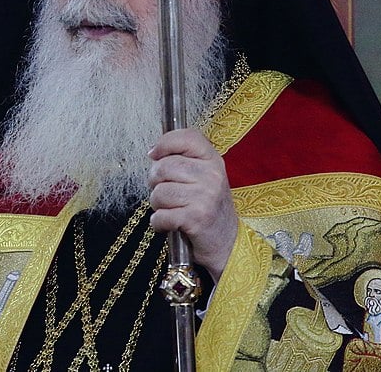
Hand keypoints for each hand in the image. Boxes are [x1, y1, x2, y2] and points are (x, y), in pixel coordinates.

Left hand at [147, 128, 238, 281]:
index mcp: (213, 160)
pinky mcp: (196, 218)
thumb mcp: (203, 178)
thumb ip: (183, 161)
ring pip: (158, 192)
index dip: (164, 143)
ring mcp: (205, 196)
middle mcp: (212, 175)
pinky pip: (160, 215)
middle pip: (163, 167)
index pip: (187, 137)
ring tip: (172, 210)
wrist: (228, 243)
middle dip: (155, 182)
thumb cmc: (207, 207)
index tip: (154, 155)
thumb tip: (152, 153)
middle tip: (167, 194)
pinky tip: (169, 225)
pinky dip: (159, 223)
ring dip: (158, 205)